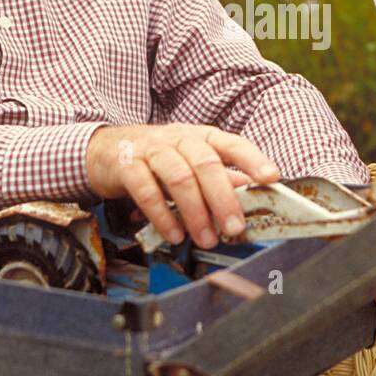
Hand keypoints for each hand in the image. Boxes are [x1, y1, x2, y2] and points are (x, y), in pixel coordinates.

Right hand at [86, 123, 279, 248]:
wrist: (103, 149)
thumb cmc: (157, 159)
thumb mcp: (190, 163)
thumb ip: (219, 178)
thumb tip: (250, 191)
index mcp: (200, 137)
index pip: (232, 143)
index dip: (253, 159)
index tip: (272, 177)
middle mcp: (178, 138)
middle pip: (206, 163)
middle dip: (223, 198)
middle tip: (235, 228)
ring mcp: (151, 150)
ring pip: (179, 177)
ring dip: (195, 212)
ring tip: (206, 238)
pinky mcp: (126, 165)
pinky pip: (146, 190)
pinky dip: (162, 215)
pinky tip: (174, 234)